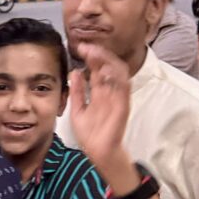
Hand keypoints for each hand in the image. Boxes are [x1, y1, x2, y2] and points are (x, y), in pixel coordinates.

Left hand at [69, 43, 130, 170]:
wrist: (98, 151)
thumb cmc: (90, 133)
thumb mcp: (77, 109)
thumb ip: (77, 92)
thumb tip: (74, 72)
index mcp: (99, 92)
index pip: (97, 69)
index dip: (90, 57)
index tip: (80, 48)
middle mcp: (109, 92)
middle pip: (108, 67)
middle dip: (98, 55)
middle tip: (86, 47)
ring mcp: (117, 97)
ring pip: (118, 72)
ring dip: (108, 61)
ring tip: (95, 53)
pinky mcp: (123, 105)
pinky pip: (123, 87)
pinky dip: (117, 76)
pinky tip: (106, 68)